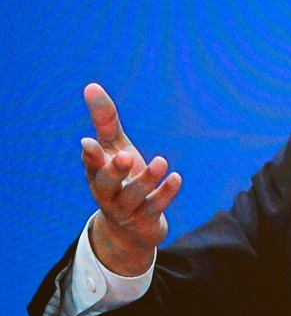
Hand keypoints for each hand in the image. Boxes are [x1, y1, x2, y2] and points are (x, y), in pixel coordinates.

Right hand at [80, 83, 181, 275]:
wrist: (131, 229)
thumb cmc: (122, 179)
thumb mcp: (114, 149)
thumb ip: (105, 121)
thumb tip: (91, 85)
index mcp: (96, 174)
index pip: (90, 164)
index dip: (90, 155)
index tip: (88, 142)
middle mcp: (107, 193)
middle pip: (105, 184)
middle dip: (113, 171)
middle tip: (124, 156)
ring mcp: (126, 210)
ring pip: (133, 197)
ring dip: (147, 180)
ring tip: (161, 161)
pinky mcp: (145, 221)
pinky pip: (155, 208)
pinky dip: (166, 194)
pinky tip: (176, 178)